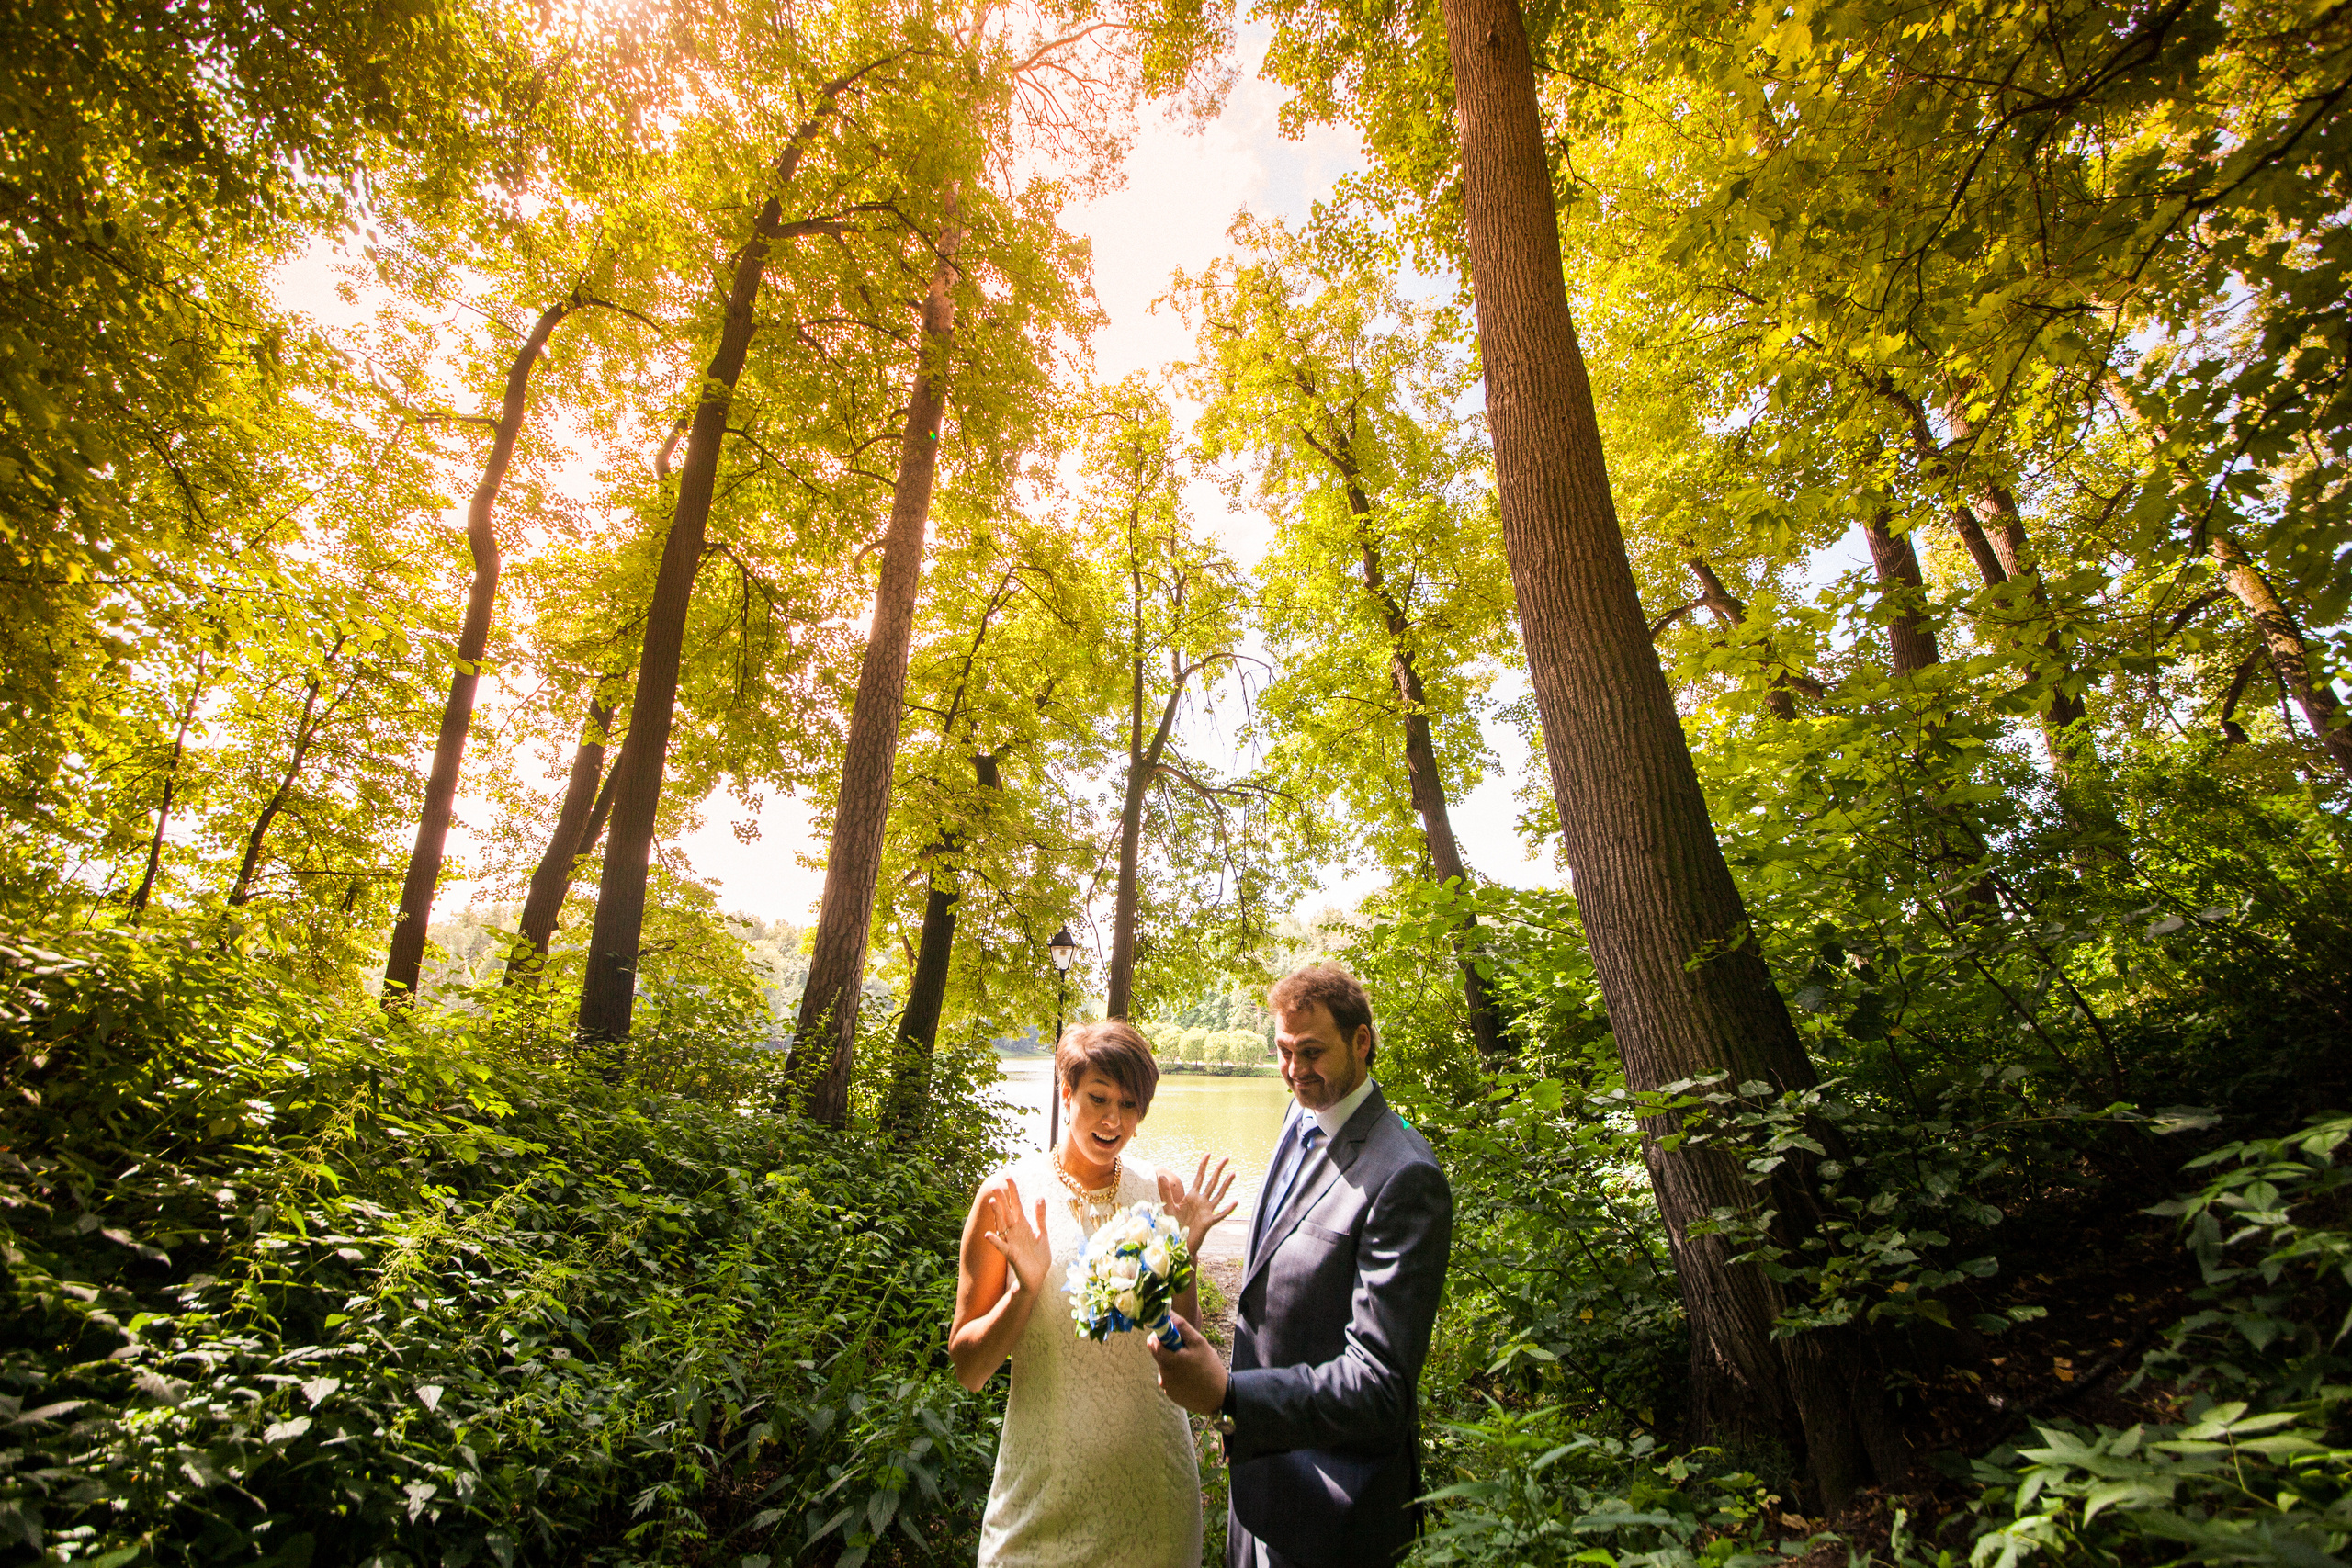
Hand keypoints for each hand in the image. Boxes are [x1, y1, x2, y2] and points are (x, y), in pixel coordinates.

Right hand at [979, 1178, 1051, 1298]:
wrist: (1036, 1278)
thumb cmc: (1038, 1257)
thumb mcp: (1043, 1234)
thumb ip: (1040, 1217)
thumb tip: (1039, 1196)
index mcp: (1023, 1226)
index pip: (1017, 1205)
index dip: (1013, 1192)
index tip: (1009, 1177)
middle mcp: (1015, 1232)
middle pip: (1007, 1212)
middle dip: (1002, 1199)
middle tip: (996, 1185)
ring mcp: (1012, 1243)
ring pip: (1003, 1226)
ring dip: (997, 1215)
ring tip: (992, 1202)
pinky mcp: (1012, 1255)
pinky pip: (1002, 1247)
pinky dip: (995, 1241)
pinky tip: (988, 1235)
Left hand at [1149, 1311, 1229, 1415]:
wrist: (1219, 1398)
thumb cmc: (1210, 1368)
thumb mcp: (1199, 1343)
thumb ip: (1181, 1327)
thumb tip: (1168, 1313)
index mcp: (1166, 1361)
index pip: (1152, 1342)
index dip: (1162, 1335)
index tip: (1176, 1336)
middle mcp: (1162, 1375)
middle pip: (1158, 1354)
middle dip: (1169, 1349)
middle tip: (1187, 1351)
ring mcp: (1166, 1387)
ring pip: (1165, 1367)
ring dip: (1174, 1363)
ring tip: (1193, 1366)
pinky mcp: (1172, 1395)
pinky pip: (1170, 1379)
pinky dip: (1177, 1375)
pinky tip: (1192, 1378)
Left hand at [1158, 1154, 1237, 1254]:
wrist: (1177, 1243)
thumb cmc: (1173, 1226)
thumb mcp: (1168, 1207)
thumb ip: (1165, 1192)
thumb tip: (1161, 1175)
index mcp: (1192, 1196)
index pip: (1199, 1177)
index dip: (1204, 1165)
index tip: (1208, 1154)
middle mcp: (1201, 1201)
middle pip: (1212, 1182)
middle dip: (1218, 1170)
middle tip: (1226, 1158)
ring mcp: (1206, 1211)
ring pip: (1218, 1195)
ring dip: (1226, 1185)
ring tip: (1233, 1173)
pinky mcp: (1208, 1222)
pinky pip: (1220, 1214)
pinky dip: (1228, 1209)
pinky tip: (1235, 1202)